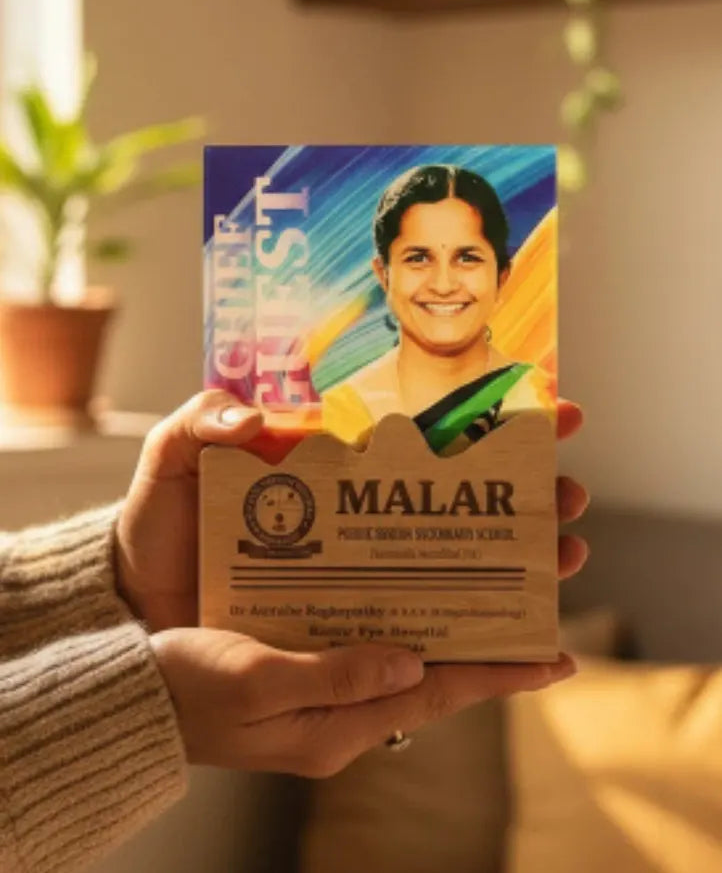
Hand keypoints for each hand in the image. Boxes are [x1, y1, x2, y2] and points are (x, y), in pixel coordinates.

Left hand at [114, 392, 589, 631]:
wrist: (134, 610)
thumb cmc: (159, 530)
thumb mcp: (171, 466)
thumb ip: (199, 426)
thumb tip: (253, 419)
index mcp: (334, 466)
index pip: (424, 433)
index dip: (492, 418)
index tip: (554, 408)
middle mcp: (359, 516)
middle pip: (461, 499)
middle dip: (528, 496)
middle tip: (572, 499)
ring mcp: (358, 572)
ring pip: (458, 564)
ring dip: (523, 561)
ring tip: (566, 557)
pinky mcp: (348, 626)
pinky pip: (424, 628)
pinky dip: (479, 634)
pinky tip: (526, 640)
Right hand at [151, 626, 575, 774]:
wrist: (135, 701)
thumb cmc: (187, 691)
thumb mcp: (256, 682)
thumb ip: (334, 676)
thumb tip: (411, 661)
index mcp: (340, 727)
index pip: (439, 696)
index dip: (501, 677)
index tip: (559, 659)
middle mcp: (345, 715)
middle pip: (435, 677)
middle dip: (490, 649)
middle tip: (537, 607)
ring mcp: (327, 695)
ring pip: (408, 661)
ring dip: (452, 633)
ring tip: (494, 595)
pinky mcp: (307, 673)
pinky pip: (371, 651)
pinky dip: (402, 625)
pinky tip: (412, 594)